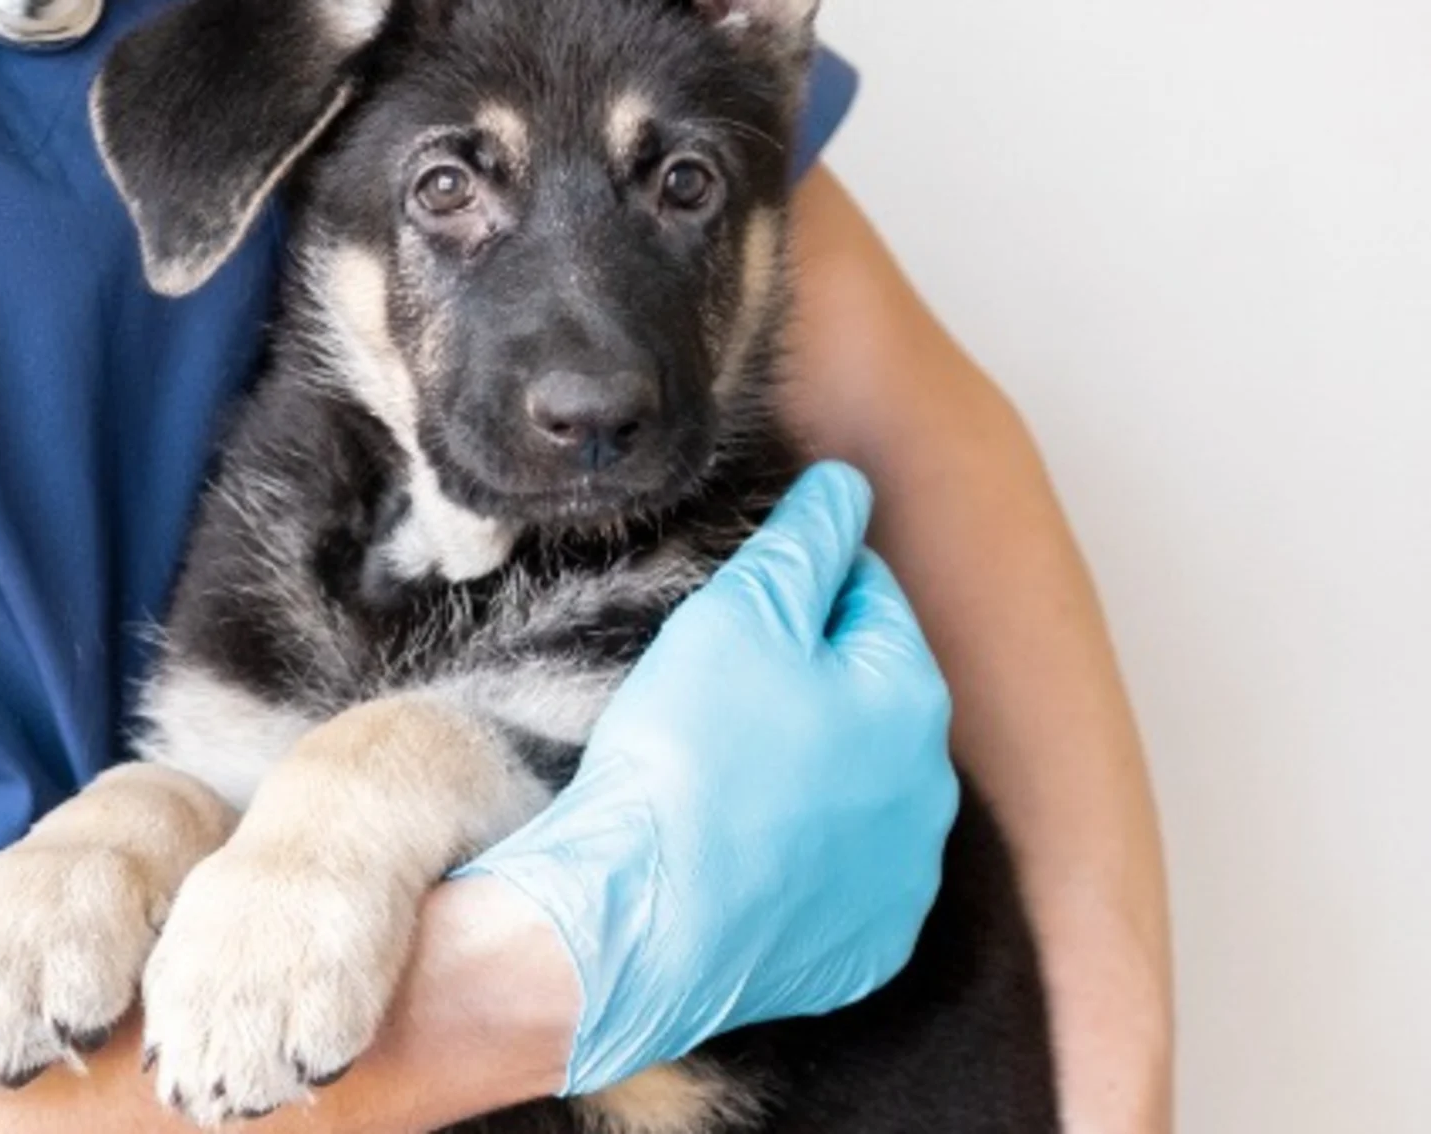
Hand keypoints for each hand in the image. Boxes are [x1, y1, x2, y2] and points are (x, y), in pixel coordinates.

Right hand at [459, 461, 959, 1094]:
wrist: (637, 920)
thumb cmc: (685, 760)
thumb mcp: (737, 616)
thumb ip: (803, 543)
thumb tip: (847, 486)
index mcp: (911, 697)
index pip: (870, 599)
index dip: (798, 590)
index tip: (734, 611)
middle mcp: (930, 791)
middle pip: (870, 699)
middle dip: (810, 683)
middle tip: (714, 694)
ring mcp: (901, 879)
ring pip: (858, 792)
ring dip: (808, 772)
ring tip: (720, 776)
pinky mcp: (861, 948)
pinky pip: (836, 881)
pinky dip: (797, 860)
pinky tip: (736, 850)